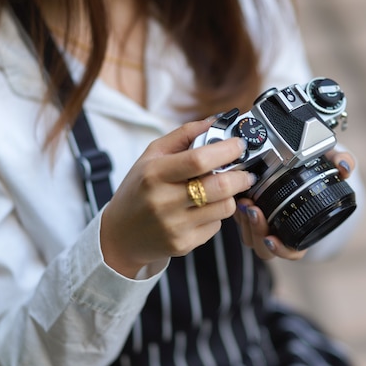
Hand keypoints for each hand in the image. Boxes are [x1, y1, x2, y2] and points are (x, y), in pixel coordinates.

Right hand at [100, 119, 255, 277]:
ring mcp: (175, 226)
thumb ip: (184, 135)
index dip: (226, 151)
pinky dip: (216, 215)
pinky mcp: (183, 244)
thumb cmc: (139, 189)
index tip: (239, 145)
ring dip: (230, 195)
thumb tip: (217, 120)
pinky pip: (216, 225)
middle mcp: (163, 201)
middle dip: (241, 175)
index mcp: (154, 174)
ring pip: (225, 207)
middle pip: (219, 186)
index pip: (198, 160)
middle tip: (245, 171)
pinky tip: (202, 210)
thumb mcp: (151, 156)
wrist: (121, 235)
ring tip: (220, 190)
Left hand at [233, 150, 355, 259]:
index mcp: (303, 231)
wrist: (298, 164)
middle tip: (255, 211)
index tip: (271, 238)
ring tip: (245, 204)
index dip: (282, 250)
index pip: (292, 252)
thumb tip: (346, 165)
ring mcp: (263, 225)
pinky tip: (239, 199)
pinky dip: (237, 215)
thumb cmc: (315, 170)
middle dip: (257, 232)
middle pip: (264, 248)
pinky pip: (239, 224)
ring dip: (245, 223)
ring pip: (249, 238)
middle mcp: (282, 232)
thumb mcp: (329, 163)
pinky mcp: (247, 214)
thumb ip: (341, 162)